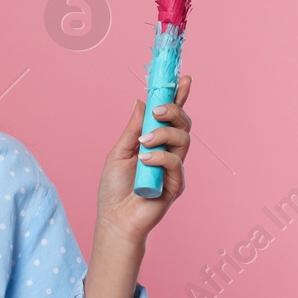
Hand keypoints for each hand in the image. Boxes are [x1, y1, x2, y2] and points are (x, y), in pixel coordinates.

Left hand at [97, 74, 192, 246]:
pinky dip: (161, 157)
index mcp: (155, 142)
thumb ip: (133, 128)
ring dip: (164, 134)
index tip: (183, 79)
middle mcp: (168, 152)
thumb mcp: (119, 151)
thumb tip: (141, 101)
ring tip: (144, 141)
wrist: (115, 219)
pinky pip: (176, 163)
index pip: (171, 116)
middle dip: (173, 110)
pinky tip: (146, 159)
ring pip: (183, 139)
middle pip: (183, 123)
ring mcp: (174, 168)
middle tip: (157, 110)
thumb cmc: (114, 188)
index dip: (179, 97)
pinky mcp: (176, 184)